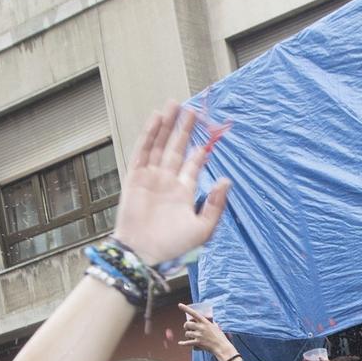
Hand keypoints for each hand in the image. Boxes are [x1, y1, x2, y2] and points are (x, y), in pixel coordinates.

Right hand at [110, 104, 230, 265]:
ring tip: (173, 106)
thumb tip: (226, 181)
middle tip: (192, 110)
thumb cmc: (172, 247)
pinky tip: (156, 119)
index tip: (208, 136)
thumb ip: (215, 205)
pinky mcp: (135, 177)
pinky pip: (143, 151)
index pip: (193, 165)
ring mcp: (151, 178)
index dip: (200, 150)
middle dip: (184, 129)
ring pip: (160, 145)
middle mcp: (167, 182)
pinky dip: (149, 134)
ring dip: (167, 126)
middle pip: (176, 148)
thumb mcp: (203, 229)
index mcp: (183, 193)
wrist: (144, 254)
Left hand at [178, 302, 237, 360]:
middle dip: (186, 326)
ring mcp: (199, 335)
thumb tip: (208, 320)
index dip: (186, 309)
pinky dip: (183, 343)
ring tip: (191, 336)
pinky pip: (187, 343)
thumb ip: (210, 323)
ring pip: (187, 333)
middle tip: (188, 328)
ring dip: (187, 335)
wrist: (222, 347)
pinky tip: (180, 343)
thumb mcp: (216, 327)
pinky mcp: (198, 343)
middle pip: (187, 324)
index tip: (179, 305)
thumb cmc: (220, 337)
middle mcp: (201, 327)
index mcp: (205, 322)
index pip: (194, 313)